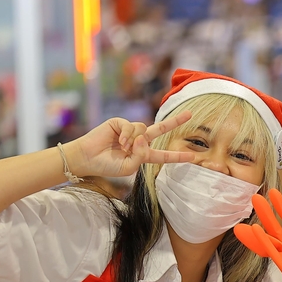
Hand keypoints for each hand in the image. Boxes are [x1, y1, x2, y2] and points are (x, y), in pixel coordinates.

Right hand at [63, 110, 196, 178]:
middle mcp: (139, 141)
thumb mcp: (128, 167)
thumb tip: (144, 138)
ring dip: (135, 140)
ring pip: (144, 129)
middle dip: (175, 121)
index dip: (177, 156)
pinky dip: (127, 135)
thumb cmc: (107, 166)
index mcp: (143, 155)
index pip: (163, 155)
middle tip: (190, 114)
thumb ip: (140, 156)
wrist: (88, 158)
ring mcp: (130, 131)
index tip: (193, 156)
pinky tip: (119, 141)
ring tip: (122, 148)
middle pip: (161, 129)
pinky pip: (132, 126)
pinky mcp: (120, 123)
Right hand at [236, 189, 281, 281]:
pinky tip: (255, 228)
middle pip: (275, 228)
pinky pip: (274, 253)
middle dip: (267, 213)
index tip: (272, 193)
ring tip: (254, 204)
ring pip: (272, 237)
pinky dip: (263, 241)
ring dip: (263, 221)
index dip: (280, 209)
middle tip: (255, 196)